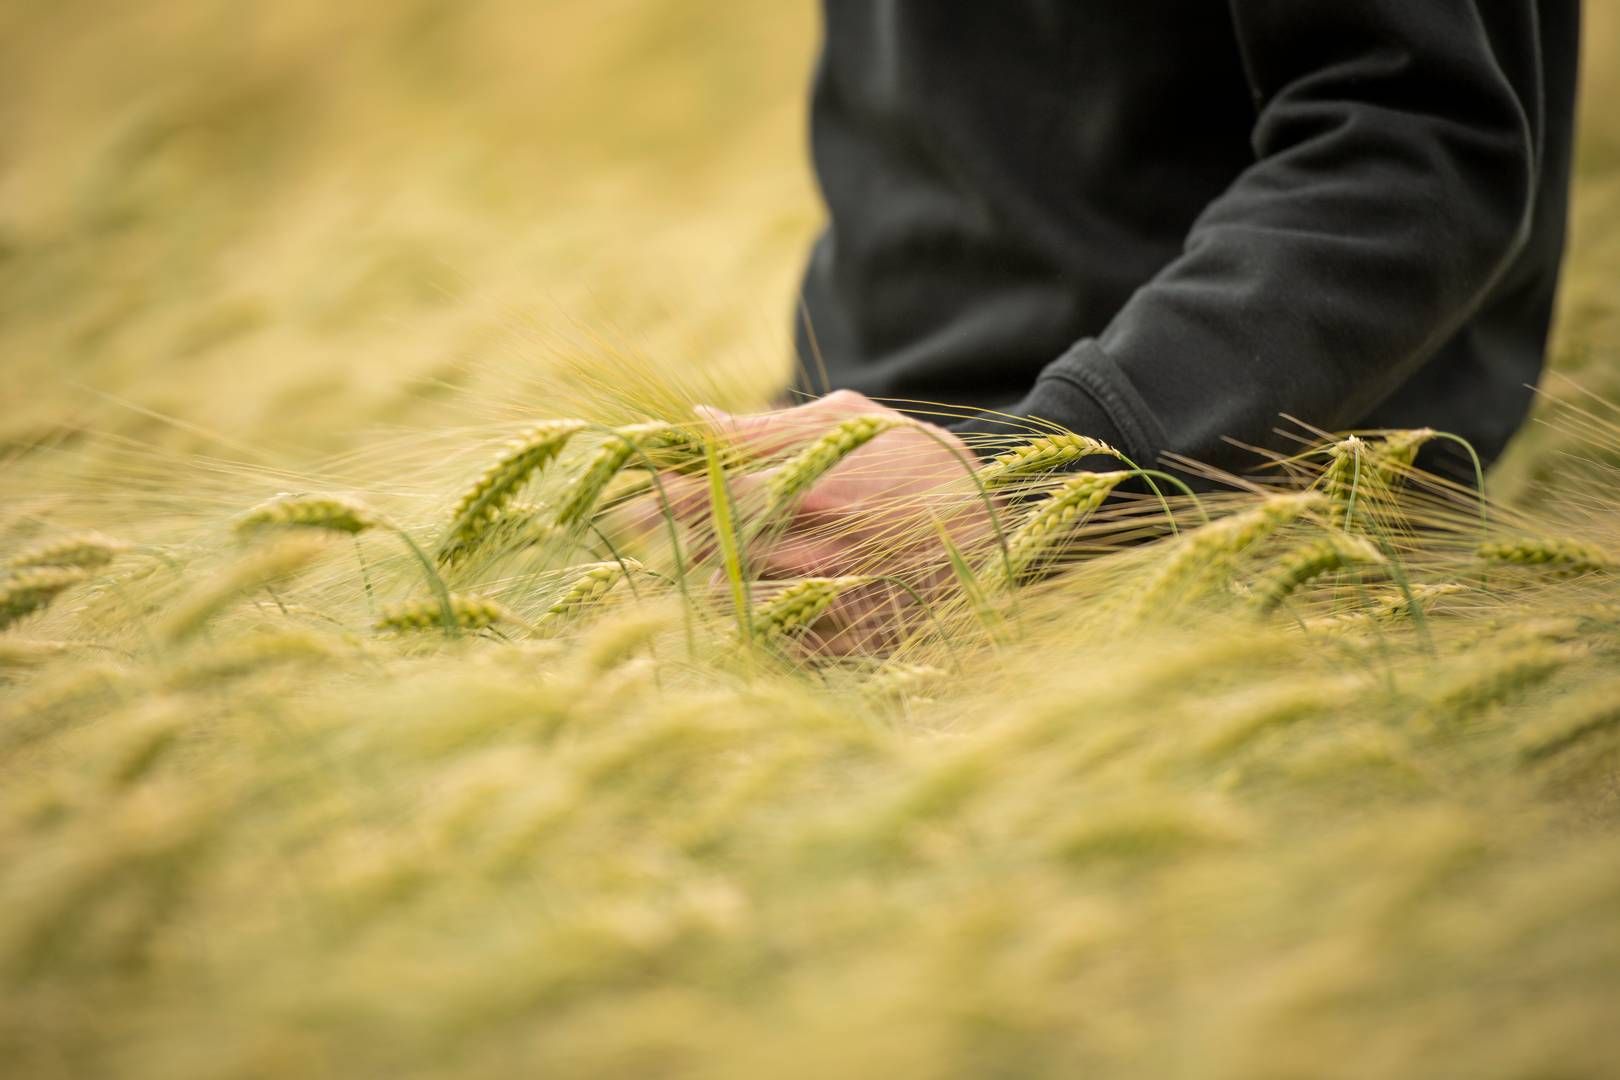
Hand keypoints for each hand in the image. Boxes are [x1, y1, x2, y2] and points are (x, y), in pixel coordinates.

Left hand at [616, 390, 993, 652]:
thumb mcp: (850, 421)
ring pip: (734, 600)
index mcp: (808, 493)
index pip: (707, 498)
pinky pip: (774, 639)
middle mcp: (812, 554)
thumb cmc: (917, 459)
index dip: (663, 498)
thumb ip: (768, 429)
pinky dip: (756, 616)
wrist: (1003, 525)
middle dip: (680, 536)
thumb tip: (697, 423)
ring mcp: (830, 604)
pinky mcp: (849, 643)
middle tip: (653, 523)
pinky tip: (760, 592)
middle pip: (711, 552)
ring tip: (715, 553)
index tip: (636, 493)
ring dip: (715, 575)